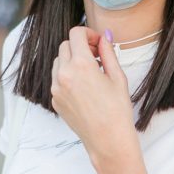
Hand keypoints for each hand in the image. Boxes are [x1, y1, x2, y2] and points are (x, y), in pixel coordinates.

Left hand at [50, 27, 135, 162]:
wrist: (108, 140)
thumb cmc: (117, 109)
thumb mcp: (117, 76)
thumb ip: (108, 52)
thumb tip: (104, 37)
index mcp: (81, 64)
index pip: (76, 34)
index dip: (88, 33)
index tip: (98, 42)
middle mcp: (64, 74)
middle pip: (65, 45)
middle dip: (80, 46)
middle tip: (96, 56)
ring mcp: (56, 88)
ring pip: (59, 61)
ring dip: (72, 60)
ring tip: (90, 71)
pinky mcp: (55, 100)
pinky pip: (57, 79)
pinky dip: (67, 75)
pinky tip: (84, 86)